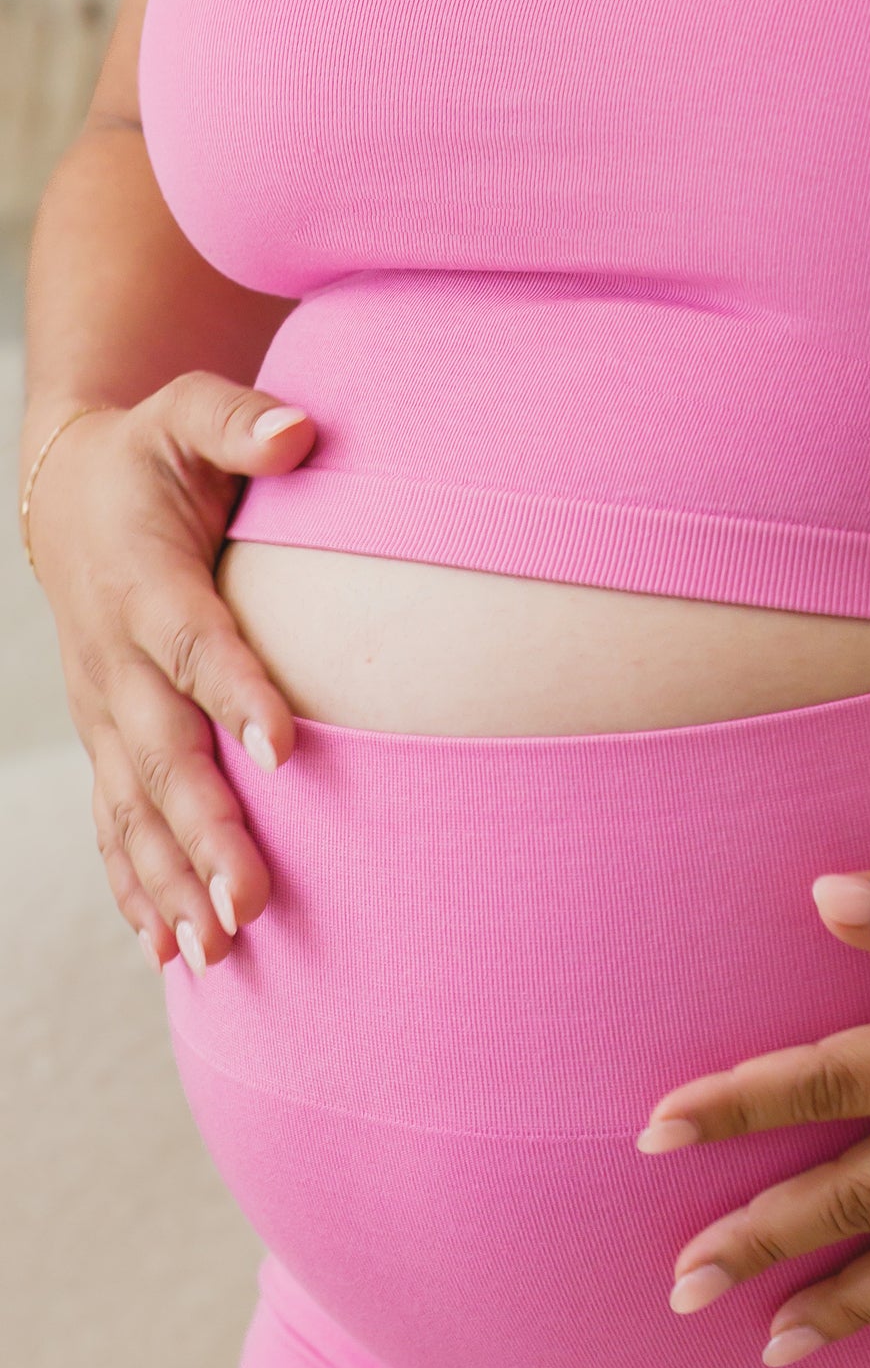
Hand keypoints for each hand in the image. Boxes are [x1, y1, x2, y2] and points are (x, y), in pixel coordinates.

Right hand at [23, 372, 314, 975]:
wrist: (70, 498)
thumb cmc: (154, 456)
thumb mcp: (187, 414)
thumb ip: (239, 423)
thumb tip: (301, 432)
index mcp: (144, 580)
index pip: (192, 643)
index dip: (235, 693)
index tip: (286, 752)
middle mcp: (115, 659)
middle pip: (163, 754)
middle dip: (205, 833)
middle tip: (252, 905)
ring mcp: (104, 710)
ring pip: (134, 808)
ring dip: (172, 882)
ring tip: (219, 954)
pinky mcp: (106, 740)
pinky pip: (113, 822)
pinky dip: (135, 886)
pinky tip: (168, 949)